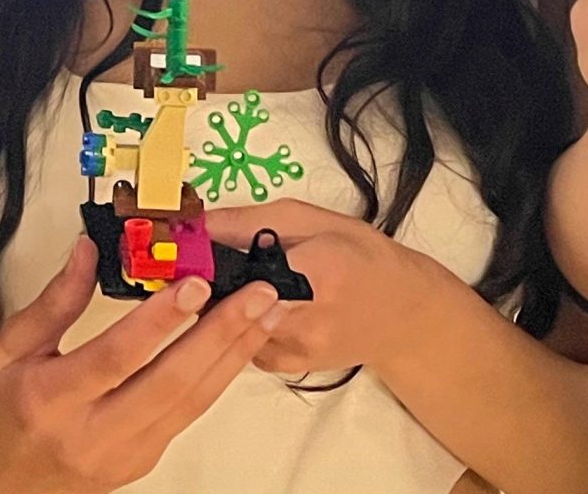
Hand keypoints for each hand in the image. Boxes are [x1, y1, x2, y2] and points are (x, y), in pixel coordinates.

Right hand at [0, 236, 284, 493]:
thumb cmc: (1, 413)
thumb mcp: (11, 349)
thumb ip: (54, 301)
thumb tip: (89, 251)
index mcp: (50, 398)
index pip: (115, 357)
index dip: (158, 322)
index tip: (194, 285)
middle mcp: (92, 433)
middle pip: (170, 383)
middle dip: (222, 334)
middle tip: (259, 295)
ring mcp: (124, 454)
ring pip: (191, 403)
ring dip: (234, 355)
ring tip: (264, 314)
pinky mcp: (144, 463)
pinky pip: (188, 416)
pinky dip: (218, 377)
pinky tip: (238, 346)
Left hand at [204, 199, 434, 376]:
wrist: (401, 313)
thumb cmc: (361, 257)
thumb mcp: (314, 220)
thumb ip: (254, 222)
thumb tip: (200, 224)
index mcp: (318, 273)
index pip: (247, 270)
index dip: (210, 262)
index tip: (186, 250)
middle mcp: (308, 320)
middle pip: (233, 304)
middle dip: (207, 285)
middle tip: (191, 265)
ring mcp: (299, 350)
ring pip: (233, 328)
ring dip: (220, 307)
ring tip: (221, 282)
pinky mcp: (290, 367)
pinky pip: (244, 344)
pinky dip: (239, 326)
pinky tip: (249, 308)